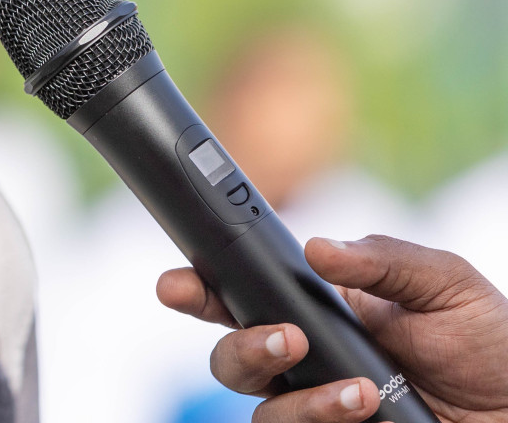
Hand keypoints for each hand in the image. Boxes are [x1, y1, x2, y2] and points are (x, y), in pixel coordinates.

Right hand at [157, 234, 507, 422]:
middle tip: (286, 339)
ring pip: (260, 410)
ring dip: (299, 399)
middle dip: (240, 346)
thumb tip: (318, 249)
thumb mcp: (447, 284)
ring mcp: (321, 411)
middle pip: (229, 359)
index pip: (240, 296)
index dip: (197, 288)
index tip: (179, 283)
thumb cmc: (493, 347)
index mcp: (319, 311)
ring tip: (358, 391)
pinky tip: (362, 410)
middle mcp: (308, 364)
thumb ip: (383, 259)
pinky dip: (319, 420)